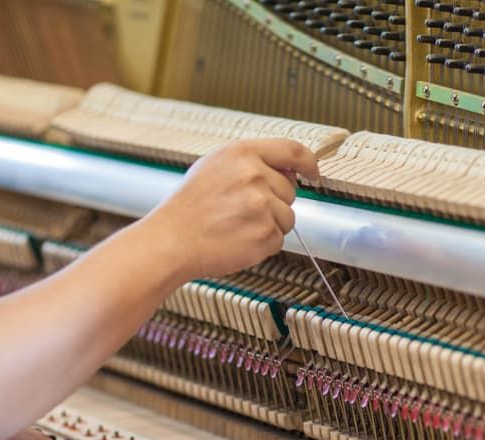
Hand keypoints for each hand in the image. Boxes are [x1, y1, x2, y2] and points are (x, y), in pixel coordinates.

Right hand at [148, 138, 319, 278]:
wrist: (171, 240)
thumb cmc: (189, 207)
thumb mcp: (215, 167)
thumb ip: (251, 162)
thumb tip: (289, 172)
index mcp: (242, 153)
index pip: (293, 150)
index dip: (308, 163)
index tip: (313, 173)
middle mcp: (255, 176)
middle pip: (290, 191)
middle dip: (274, 202)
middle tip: (241, 211)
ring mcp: (262, 206)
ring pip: (288, 218)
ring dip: (269, 225)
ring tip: (237, 226)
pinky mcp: (265, 234)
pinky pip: (278, 240)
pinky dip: (262, 244)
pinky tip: (238, 239)